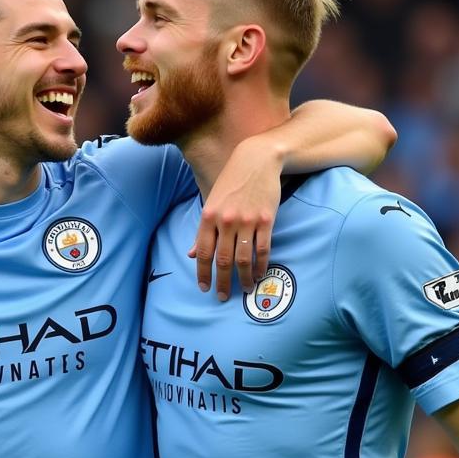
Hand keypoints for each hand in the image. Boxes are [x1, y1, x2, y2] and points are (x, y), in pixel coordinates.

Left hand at [190, 136, 279, 299]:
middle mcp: (226, 220)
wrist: (257, 160)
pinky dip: (261, 265)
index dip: (203, 273)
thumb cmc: (231, 182)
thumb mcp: (211, 203)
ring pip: (243, 258)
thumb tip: (192, 254)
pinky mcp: (266, 220)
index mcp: (208, 216)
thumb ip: (202, 231)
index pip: (204, 252)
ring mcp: (247, 221)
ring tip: (244, 289)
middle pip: (222, 260)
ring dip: (244, 278)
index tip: (204, 288)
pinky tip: (260, 274)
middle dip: (222, 282)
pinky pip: (263, 249)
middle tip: (222, 296)